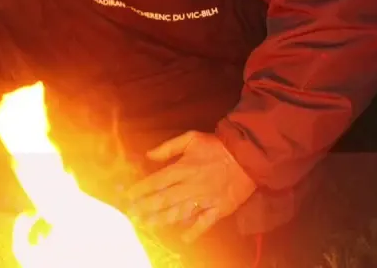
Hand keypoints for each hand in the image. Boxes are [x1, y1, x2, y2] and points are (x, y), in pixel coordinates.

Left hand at [126, 131, 257, 241]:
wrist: (248, 155)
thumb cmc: (217, 146)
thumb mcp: (190, 138)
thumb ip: (168, 147)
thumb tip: (149, 155)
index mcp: (183, 168)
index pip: (156, 181)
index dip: (141, 190)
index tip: (128, 195)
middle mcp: (191, 186)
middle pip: (164, 199)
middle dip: (145, 207)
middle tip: (132, 214)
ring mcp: (206, 199)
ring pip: (180, 212)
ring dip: (162, 219)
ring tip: (148, 224)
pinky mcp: (220, 208)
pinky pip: (205, 223)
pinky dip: (194, 231)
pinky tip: (184, 239)